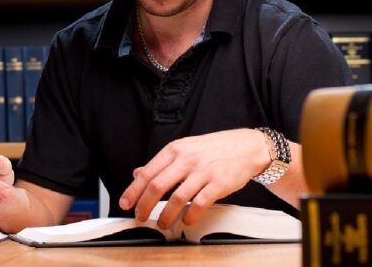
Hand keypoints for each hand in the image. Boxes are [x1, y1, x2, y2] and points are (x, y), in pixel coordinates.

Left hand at [118, 128, 269, 229]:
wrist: (246, 146)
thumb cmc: (213, 148)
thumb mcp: (184, 148)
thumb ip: (162, 162)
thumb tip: (138, 173)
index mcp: (175, 149)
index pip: (148, 173)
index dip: (133, 190)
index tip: (125, 203)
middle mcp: (187, 159)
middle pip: (157, 186)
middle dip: (145, 205)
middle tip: (140, 217)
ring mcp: (203, 171)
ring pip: (177, 198)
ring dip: (166, 215)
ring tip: (163, 223)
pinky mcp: (219, 183)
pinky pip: (199, 203)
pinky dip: (190, 215)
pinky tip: (186, 221)